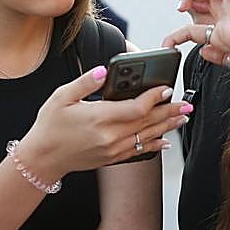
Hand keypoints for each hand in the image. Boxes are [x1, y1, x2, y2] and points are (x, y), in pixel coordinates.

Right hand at [19, 66, 191, 179]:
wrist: (42, 159)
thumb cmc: (49, 126)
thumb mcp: (61, 97)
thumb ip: (84, 83)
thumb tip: (102, 71)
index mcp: (99, 118)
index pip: (136, 108)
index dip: (154, 98)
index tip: (166, 89)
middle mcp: (109, 136)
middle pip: (147, 123)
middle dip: (169, 112)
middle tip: (187, 105)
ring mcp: (112, 149)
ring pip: (146, 137)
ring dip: (167, 127)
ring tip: (182, 119)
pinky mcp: (111, 158)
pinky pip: (138, 152)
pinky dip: (154, 145)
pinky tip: (165, 140)